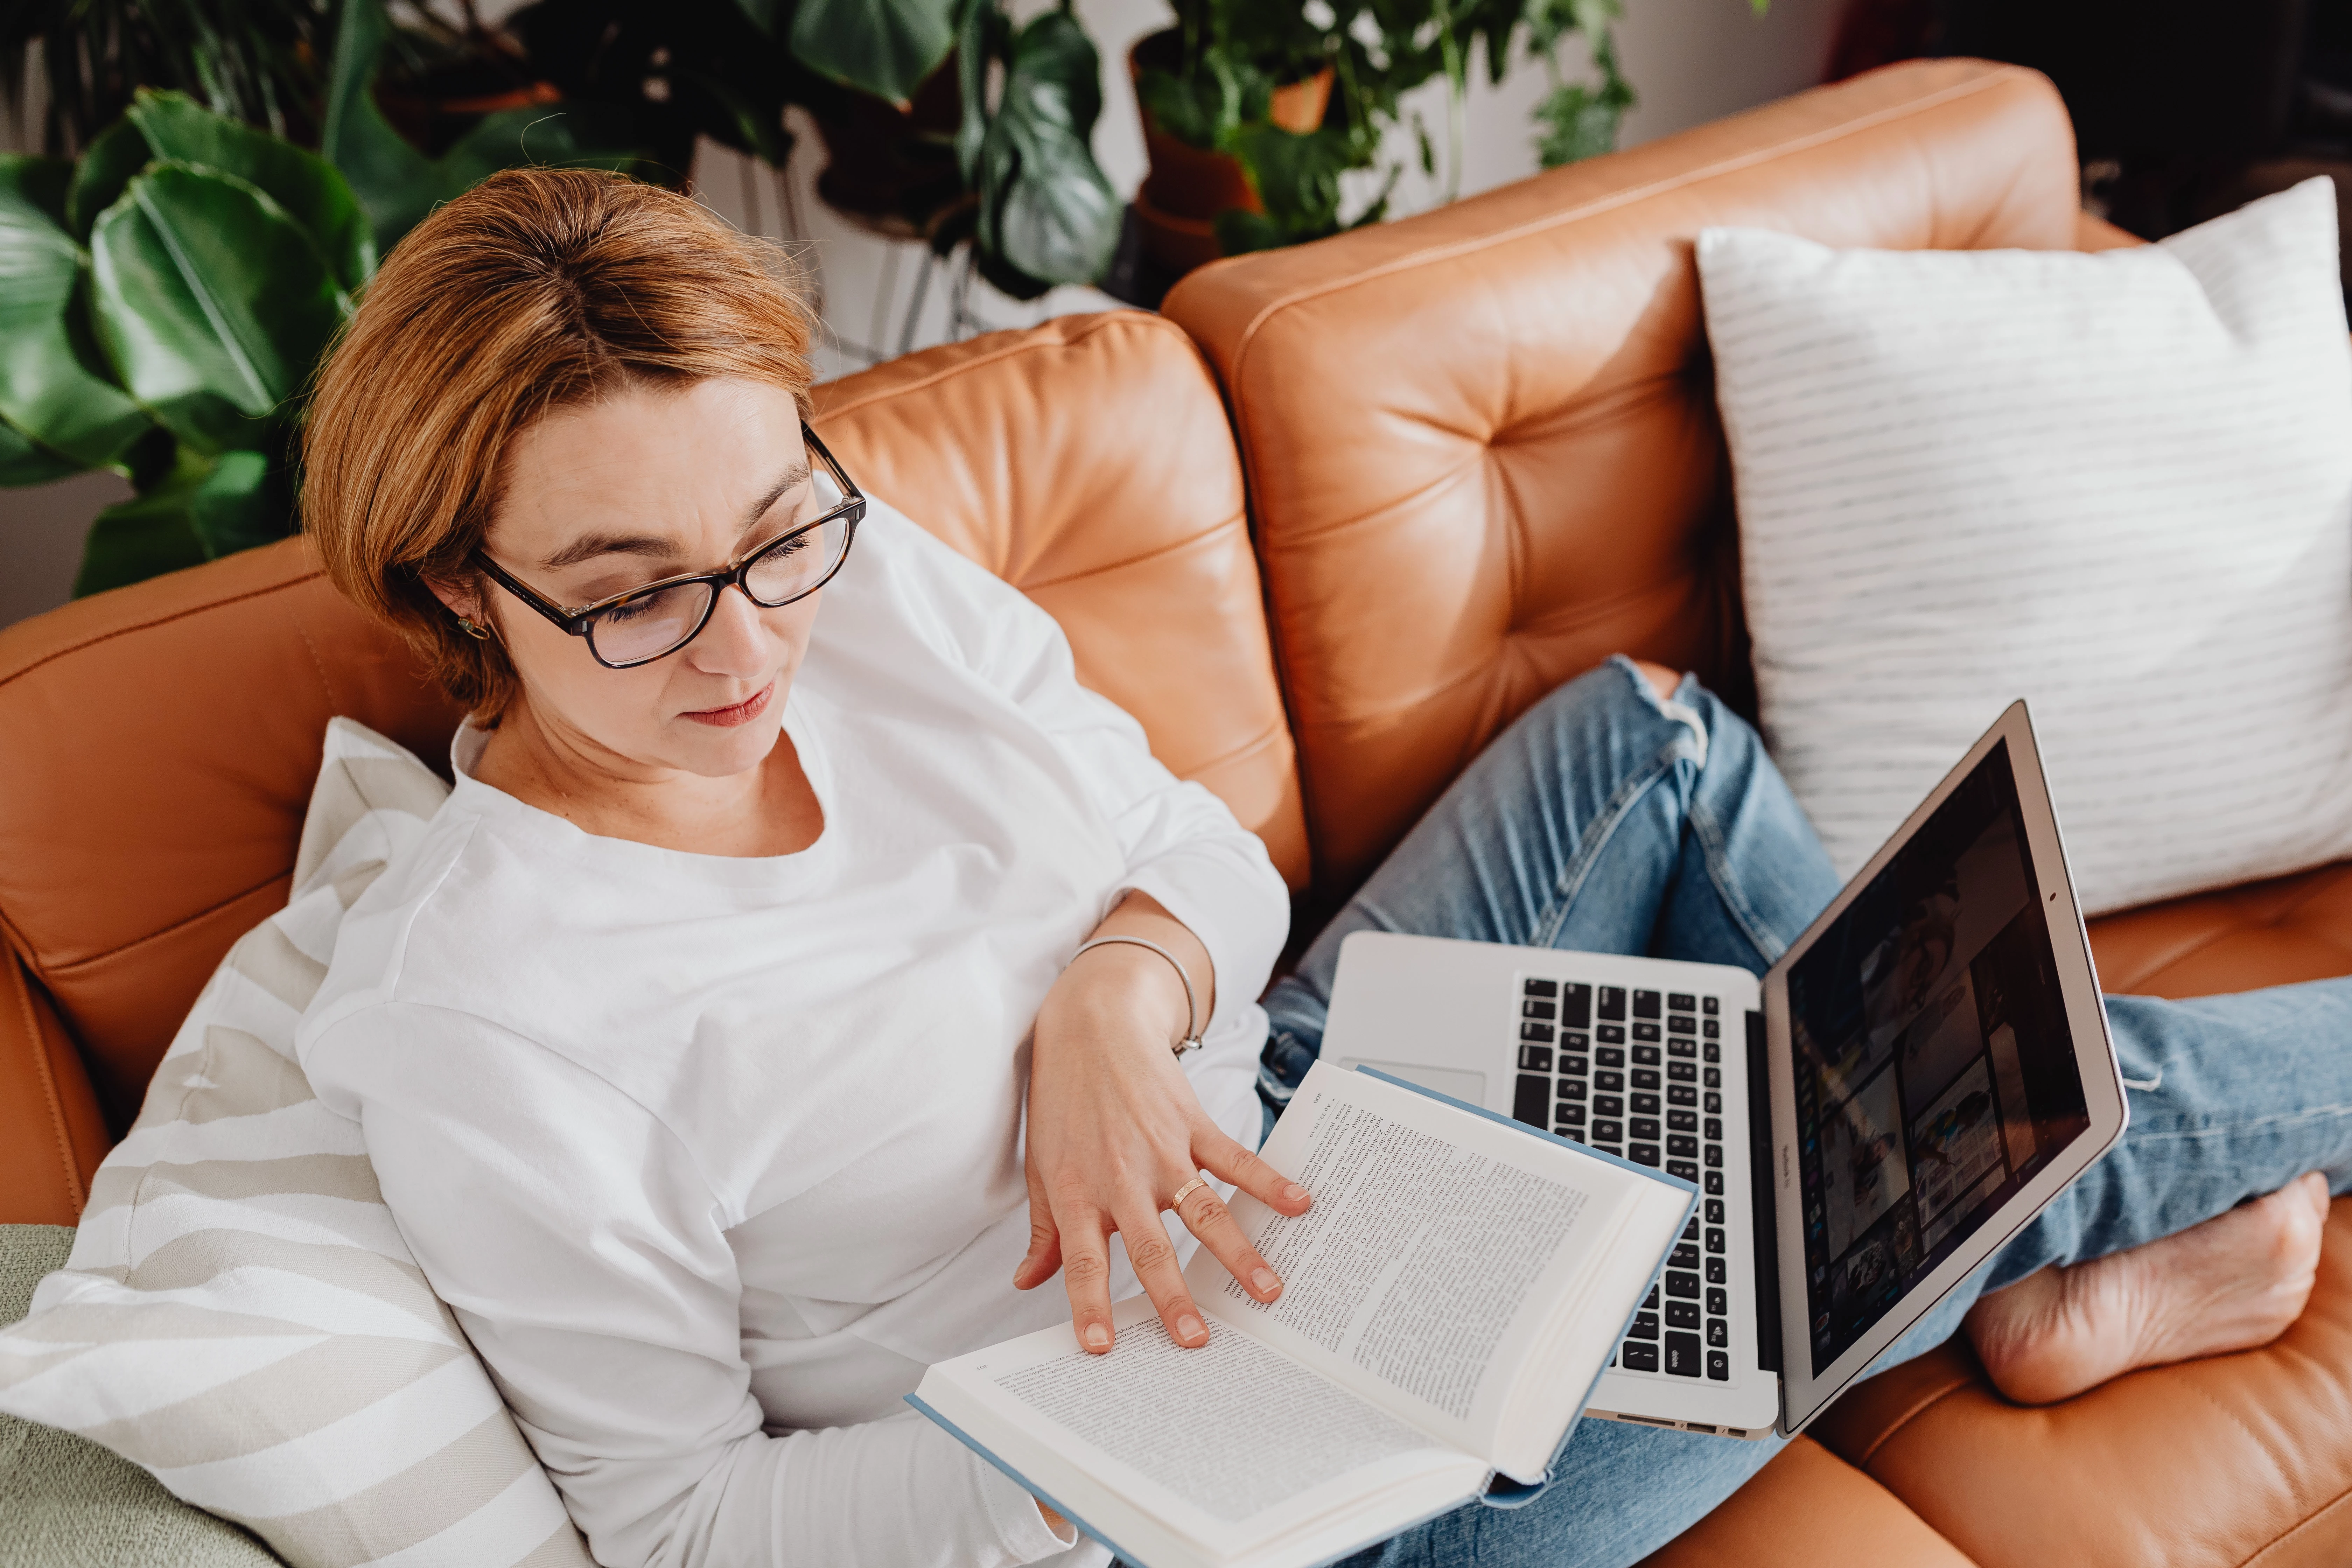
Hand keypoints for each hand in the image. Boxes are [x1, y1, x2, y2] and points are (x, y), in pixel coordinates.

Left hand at [1015, 894, 1310, 1351]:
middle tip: (1197, 1340)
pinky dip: (1269, 1182)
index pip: (1083, 1261)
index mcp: (1078, 1192)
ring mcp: (1161, 1150)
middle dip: (1174, 1297)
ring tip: (1267, 1291)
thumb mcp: (1041, 1168)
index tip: (1100, 1347)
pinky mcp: (1192, 1124)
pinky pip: (1235, 1159)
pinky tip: (1300, 1204)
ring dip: (1238, 1252)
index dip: (1089, 1303)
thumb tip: (1027, 1282)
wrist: (1091, 1027)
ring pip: (1203, 1211)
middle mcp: (1120, 1177)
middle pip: (1150, 1247)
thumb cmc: (1062, 1103)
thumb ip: (1044, 1231)